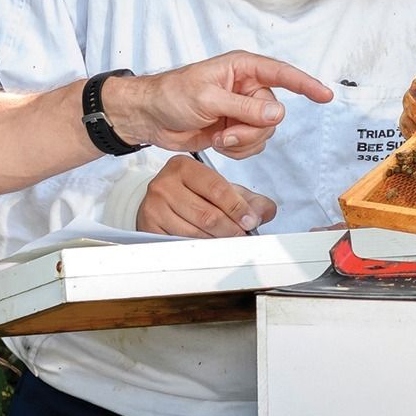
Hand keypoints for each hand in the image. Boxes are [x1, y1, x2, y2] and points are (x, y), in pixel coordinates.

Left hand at [106, 50, 333, 158]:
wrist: (150, 118)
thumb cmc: (171, 96)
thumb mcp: (206, 100)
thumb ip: (243, 108)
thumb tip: (277, 113)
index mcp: (242, 68)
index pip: (281, 73)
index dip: (305, 84)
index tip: (325, 95)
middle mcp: (246, 87)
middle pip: (273, 112)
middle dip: (252, 129)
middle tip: (226, 133)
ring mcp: (242, 109)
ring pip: (265, 131)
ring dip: (243, 142)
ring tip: (219, 138)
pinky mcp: (236, 128)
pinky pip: (254, 144)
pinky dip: (238, 150)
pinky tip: (219, 143)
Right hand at [137, 155, 276, 236]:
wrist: (159, 201)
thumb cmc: (190, 192)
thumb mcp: (218, 187)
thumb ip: (246, 198)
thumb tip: (265, 211)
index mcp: (184, 166)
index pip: (217, 189)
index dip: (238, 208)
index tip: (251, 221)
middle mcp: (164, 184)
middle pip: (207, 214)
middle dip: (231, 229)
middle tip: (243, 236)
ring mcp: (153, 207)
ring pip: (195, 233)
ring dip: (217, 242)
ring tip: (229, 242)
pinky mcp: (149, 228)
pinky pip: (181, 244)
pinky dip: (199, 248)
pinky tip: (208, 247)